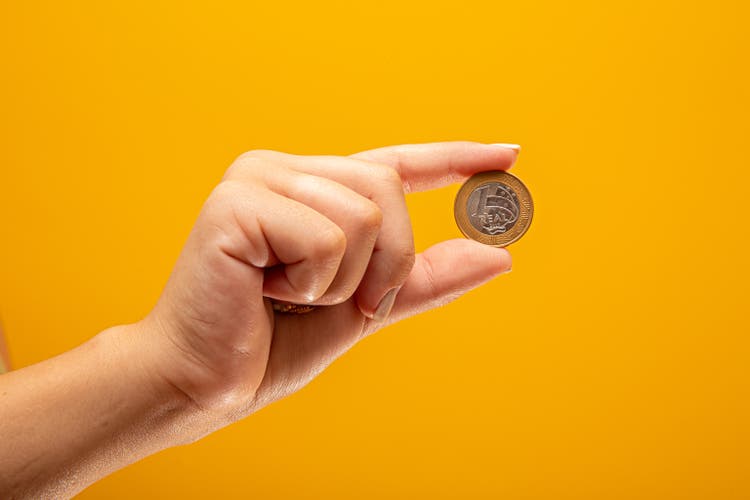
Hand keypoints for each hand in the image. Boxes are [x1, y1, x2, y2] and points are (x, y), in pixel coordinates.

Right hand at [141, 141, 516, 437]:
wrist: (204, 382)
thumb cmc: (273, 342)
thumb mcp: (364, 308)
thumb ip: (423, 279)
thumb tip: (498, 255)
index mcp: (311, 188)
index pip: (396, 163)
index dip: (456, 160)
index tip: (508, 156)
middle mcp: (284, 169)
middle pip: (388, 190)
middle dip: (385, 264)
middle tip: (340, 302)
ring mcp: (257, 178)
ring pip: (364, 215)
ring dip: (343, 281)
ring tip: (288, 295)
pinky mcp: (236, 202)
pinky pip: (327, 239)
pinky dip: (313, 284)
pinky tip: (264, 290)